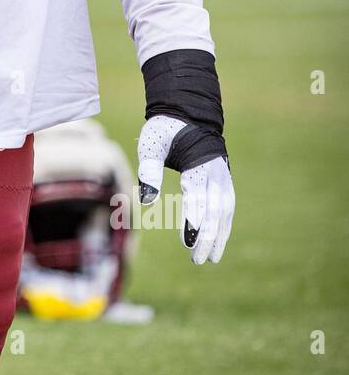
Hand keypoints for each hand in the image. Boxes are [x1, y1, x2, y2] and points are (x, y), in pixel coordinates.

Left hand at [137, 115, 234, 264]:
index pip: (198, 198)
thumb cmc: (166, 130)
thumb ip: (149, 169)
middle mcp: (215, 173)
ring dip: (219, 236)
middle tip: (198, 259)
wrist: (188, 114)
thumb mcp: (152, 144)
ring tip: (211, 258)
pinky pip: (227, 207)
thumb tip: (149, 200)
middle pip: (214, 210)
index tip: (188, 242)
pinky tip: (216, 242)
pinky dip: (223, 226)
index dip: (194, 221)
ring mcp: (223, 177)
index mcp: (197, 165)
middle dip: (207, 236)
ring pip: (225, 212)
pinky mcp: (224, 181)